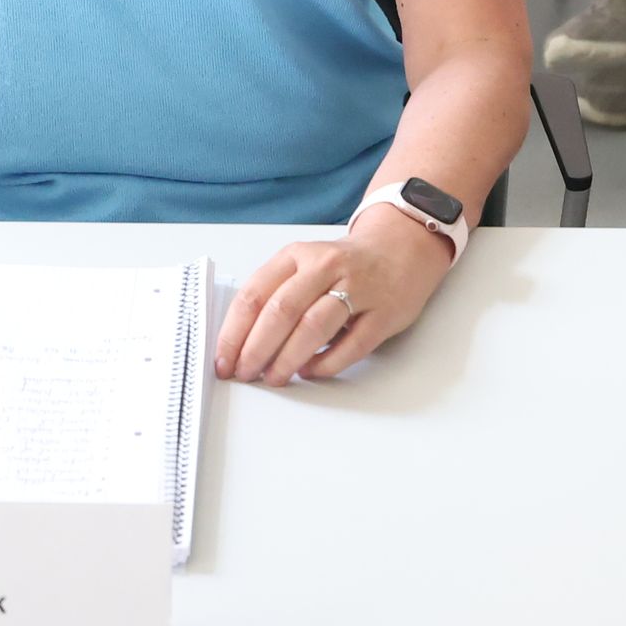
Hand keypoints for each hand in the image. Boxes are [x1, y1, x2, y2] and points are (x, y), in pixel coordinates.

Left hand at [216, 208, 449, 386]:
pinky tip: (310, 372)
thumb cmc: (344, 265)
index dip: (234, 331)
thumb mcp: (304, 264)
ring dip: (288, 358)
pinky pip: (352, 345)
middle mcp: (326, 267)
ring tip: (274, 378)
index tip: (223, 359)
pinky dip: (327, 364)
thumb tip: (239, 343)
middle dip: (256, 349)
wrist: (402, 247)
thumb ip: (275, 294)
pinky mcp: (384, 313)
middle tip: (245, 373)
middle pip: (282, 311)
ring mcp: (358, 289)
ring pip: (314, 327)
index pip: (255, 294)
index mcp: (297, 255)